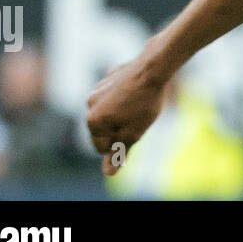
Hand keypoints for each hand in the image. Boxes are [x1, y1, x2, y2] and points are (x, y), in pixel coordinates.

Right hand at [85, 55, 167, 176]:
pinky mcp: (108, 78)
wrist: (153, 69)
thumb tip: (107, 173)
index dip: (121, 143)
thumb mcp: (134, 134)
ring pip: (109, 112)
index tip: (134, 130)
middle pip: (104, 129)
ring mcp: (97, 89)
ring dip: (121, 113)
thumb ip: (118, 153)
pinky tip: (137, 91)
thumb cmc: (145, 103)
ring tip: (139, 103)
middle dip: (119, 128)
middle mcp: (89, 104)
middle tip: (138, 117)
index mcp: (93, 121)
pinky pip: (114, 95)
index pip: (102, 147)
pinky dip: (124, 97)